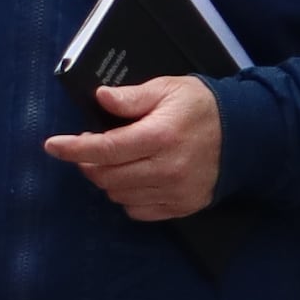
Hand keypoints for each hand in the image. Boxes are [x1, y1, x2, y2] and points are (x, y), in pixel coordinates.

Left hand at [46, 76, 224, 221]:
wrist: (246, 135)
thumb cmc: (202, 107)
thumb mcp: (168, 89)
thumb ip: (132, 96)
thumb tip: (101, 97)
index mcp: (161, 135)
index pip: (105, 148)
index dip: (74, 148)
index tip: (52, 145)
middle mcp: (167, 168)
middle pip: (106, 176)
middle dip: (89, 162)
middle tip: (92, 147)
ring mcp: (175, 191)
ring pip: (118, 195)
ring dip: (108, 178)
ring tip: (118, 160)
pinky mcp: (182, 206)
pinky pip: (137, 211)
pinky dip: (127, 196)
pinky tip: (136, 177)